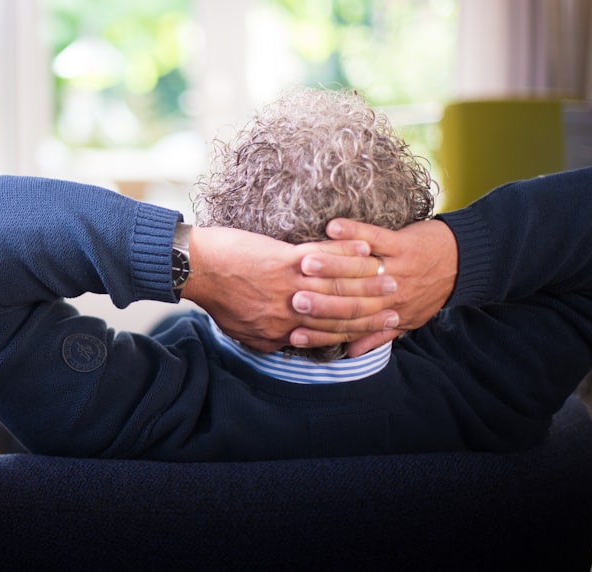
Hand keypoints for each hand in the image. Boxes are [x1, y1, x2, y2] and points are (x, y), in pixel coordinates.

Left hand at [180, 226, 399, 352]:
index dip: (359, 330)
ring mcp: (288, 285)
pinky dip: (346, 252)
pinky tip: (364, 247)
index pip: (330, 334)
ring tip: (389, 273)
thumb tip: (290, 343)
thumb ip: (271, 339)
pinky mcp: (283, 260)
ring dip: (367, 279)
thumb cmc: (216, 298)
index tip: (382, 324)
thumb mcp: (244, 332)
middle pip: (341, 312)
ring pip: (337, 286)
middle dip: (373, 306)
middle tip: (397, 299)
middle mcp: (291, 312)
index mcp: (282, 331)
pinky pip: (323, 258)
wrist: (194, 270)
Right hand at [291, 218, 458, 356]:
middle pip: (351, 300)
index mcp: (388, 315)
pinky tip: (332, 227)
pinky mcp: (403, 244)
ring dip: (331, 265)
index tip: (293, 332)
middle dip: (320, 300)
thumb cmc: (431, 291)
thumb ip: (376, 336)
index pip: (349, 327)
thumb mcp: (407, 320)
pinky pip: (376, 237)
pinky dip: (354, 231)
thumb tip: (348, 354)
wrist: (465, 263)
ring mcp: (397, 268)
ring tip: (304, 263)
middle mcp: (391, 295)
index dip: (320, 331)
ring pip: (359, 270)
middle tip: (292, 300)